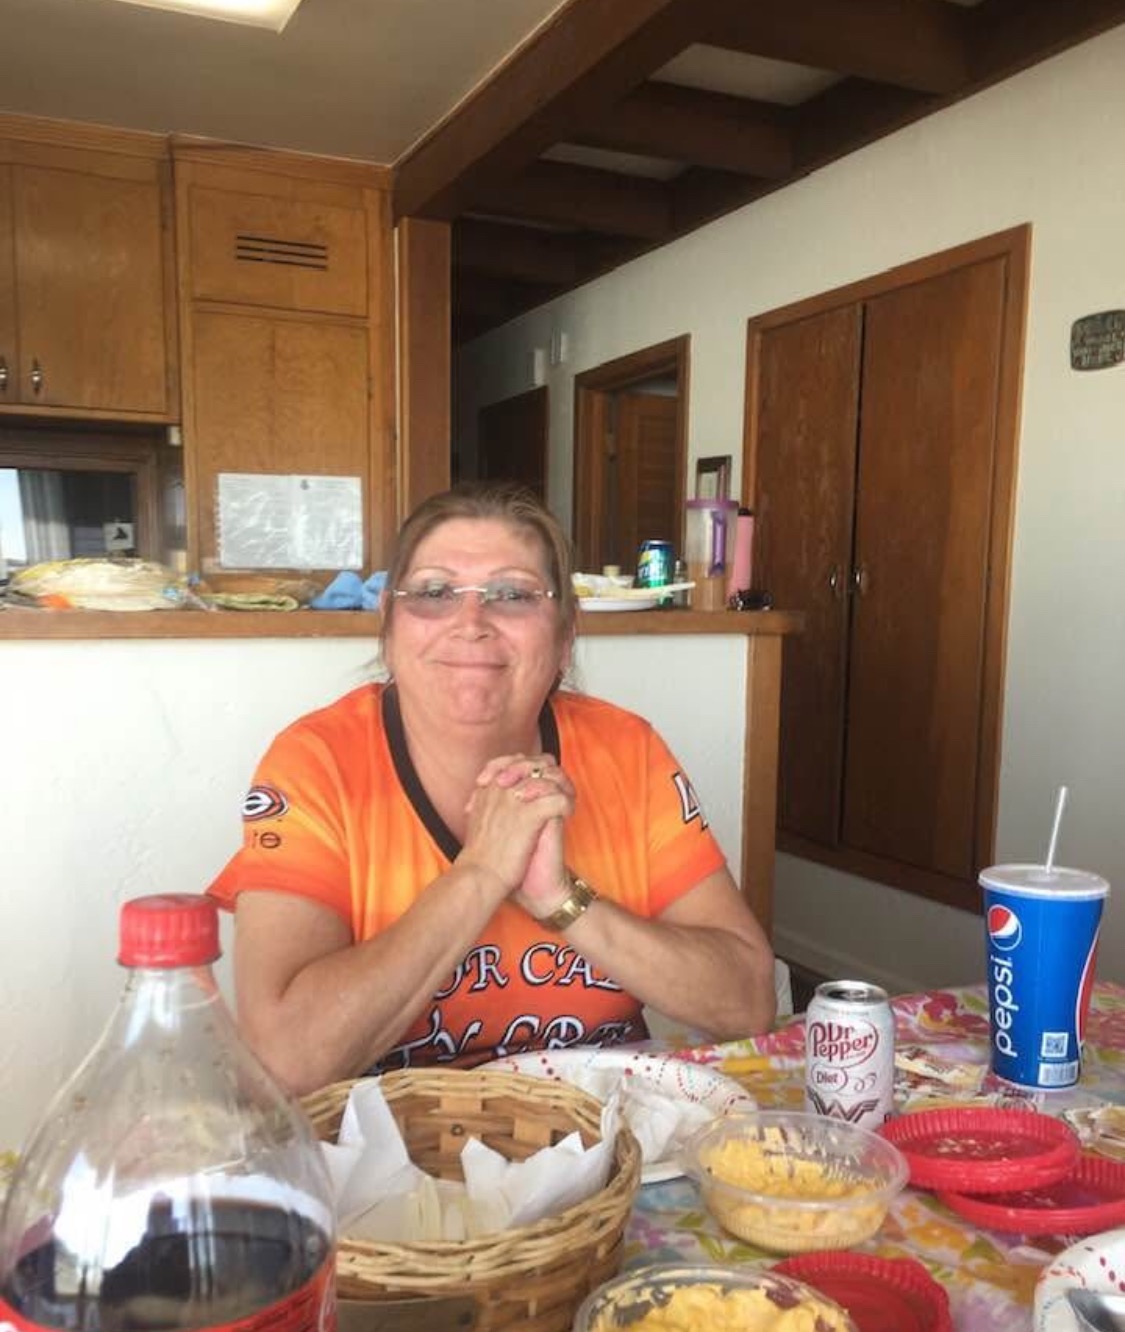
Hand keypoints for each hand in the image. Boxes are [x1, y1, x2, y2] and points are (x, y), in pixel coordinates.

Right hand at [459, 753, 572, 894]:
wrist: (479, 876)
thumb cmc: (480, 855)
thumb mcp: (478, 819)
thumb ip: (487, 802)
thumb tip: (497, 796)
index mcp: (489, 786)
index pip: (517, 760)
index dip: (534, 768)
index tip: (542, 785)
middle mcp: (501, 786)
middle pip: (537, 763)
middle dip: (553, 774)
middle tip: (560, 791)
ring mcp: (514, 798)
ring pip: (551, 777)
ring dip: (564, 788)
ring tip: (567, 803)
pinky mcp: (528, 815)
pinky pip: (557, 799)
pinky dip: (567, 804)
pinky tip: (568, 815)